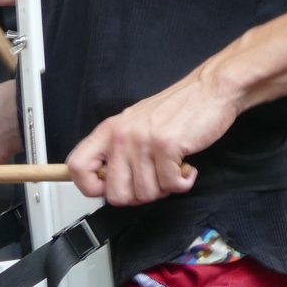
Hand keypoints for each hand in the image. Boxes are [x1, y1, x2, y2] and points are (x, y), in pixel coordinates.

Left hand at [66, 64, 239, 206]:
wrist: (209, 90)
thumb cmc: (176, 110)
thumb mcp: (135, 125)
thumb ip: (118, 151)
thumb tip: (107, 184)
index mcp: (109, 131)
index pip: (77, 167)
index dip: (92, 187)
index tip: (111, 187)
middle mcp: (121, 136)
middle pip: (116, 194)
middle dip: (139, 196)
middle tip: (155, 181)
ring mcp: (143, 140)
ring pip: (146, 194)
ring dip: (165, 188)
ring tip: (172, 168)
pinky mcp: (166, 145)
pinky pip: (171, 185)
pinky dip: (183, 183)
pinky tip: (186, 167)